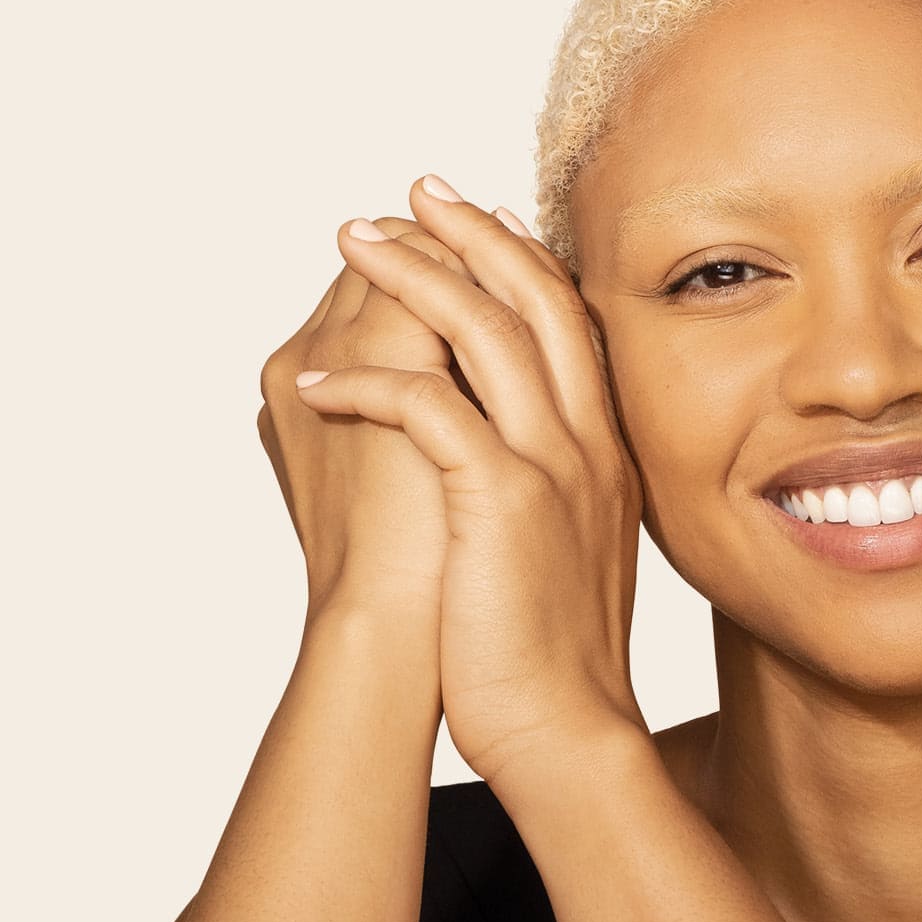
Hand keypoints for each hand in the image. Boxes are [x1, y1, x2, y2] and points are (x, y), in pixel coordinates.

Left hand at [292, 177, 646, 783]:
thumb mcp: (565, 546)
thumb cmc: (549, 654)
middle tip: (409, 192)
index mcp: (603, 447)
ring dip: (412, 274)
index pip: (568, 319)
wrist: (568, 728)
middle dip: (467, 233)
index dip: (518, 258)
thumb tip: (498, 458)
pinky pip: (430, 407)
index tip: (470, 220)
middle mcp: (588, 441)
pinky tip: (319, 382)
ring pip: (484, 329)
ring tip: (355, 240)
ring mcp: (553, 465)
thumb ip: (548, 486)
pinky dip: (368, 383)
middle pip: (533, 296)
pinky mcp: (505, 500)